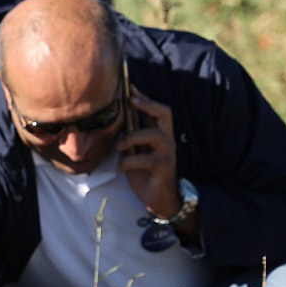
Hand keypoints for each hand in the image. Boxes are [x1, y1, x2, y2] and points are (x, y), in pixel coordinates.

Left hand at [118, 91, 181, 220]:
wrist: (158, 199)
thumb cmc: (145, 173)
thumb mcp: (135, 151)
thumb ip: (131, 135)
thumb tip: (118, 117)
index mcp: (159, 133)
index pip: (156, 109)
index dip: (144, 97)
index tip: (129, 87)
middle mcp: (167, 140)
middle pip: (165, 113)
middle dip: (147, 105)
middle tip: (130, 102)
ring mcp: (168, 153)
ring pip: (155, 135)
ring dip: (132, 137)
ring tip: (119, 147)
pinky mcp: (164, 168)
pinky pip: (146, 159)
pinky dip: (128, 162)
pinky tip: (119, 167)